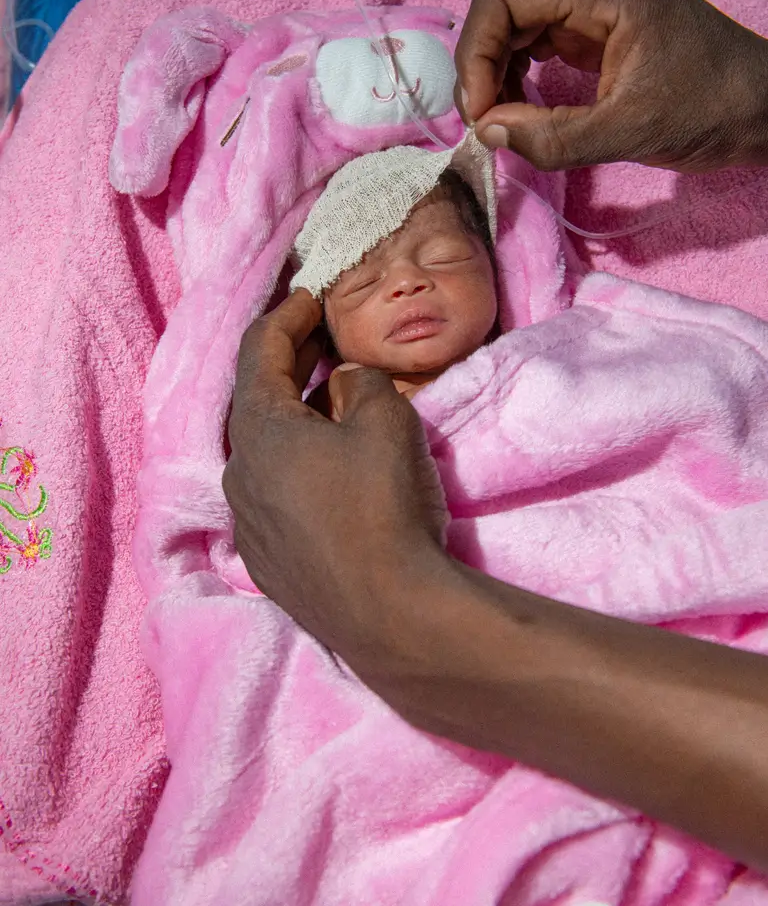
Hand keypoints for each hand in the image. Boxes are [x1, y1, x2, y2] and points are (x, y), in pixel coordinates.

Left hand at [222, 289, 449, 665]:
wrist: (389, 612)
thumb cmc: (383, 503)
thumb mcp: (385, 419)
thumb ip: (359, 383)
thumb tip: (341, 385)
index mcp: (259, 430)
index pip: (259, 351)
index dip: (286, 316)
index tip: (310, 296)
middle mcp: (238, 473)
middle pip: (258, 402)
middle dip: (290, 366)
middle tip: (321, 340)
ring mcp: (248, 523)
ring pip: (267, 454)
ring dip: (295, 423)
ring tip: (332, 408)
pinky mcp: (267, 562)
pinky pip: (276, 496)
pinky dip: (298, 469)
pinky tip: (330, 476)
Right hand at [455, 0, 767, 170]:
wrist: (760, 109)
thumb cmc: (709, 111)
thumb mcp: (628, 132)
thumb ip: (553, 137)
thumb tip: (487, 133)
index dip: (477, 51)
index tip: (480, 111)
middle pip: (504, 6)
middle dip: (482, 64)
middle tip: (484, 123)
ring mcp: (594, 6)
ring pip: (515, 24)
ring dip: (496, 73)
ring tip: (501, 122)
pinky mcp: (596, 31)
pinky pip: (537, 43)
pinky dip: (517, 77)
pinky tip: (522, 111)